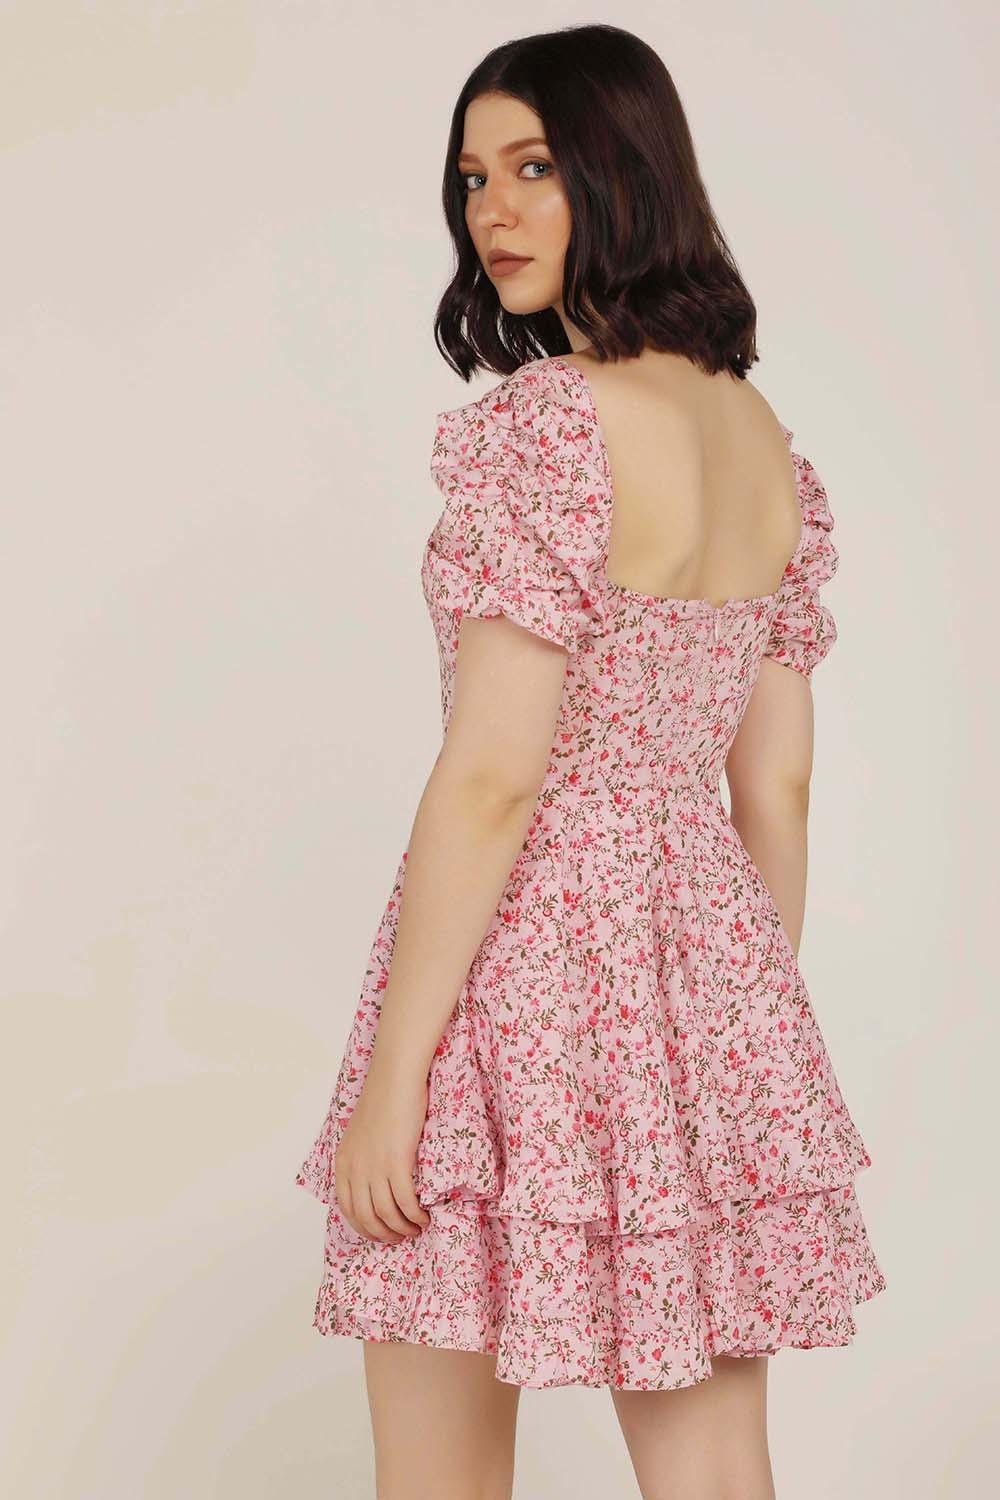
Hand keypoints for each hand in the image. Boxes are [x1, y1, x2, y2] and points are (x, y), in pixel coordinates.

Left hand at [333, 1052, 432, 1243]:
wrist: (394, 1077)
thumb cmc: (383, 1098)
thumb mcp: (360, 1132)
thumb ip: (362, 1157)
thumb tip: (374, 1180)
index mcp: (343, 1162)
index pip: (347, 1209)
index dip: (364, 1227)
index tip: (380, 1232)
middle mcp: (354, 1169)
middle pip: (366, 1217)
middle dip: (384, 1234)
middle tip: (402, 1237)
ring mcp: (374, 1166)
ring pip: (386, 1214)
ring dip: (402, 1228)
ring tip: (416, 1228)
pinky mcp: (396, 1161)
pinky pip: (405, 1202)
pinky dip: (415, 1215)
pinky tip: (424, 1217)